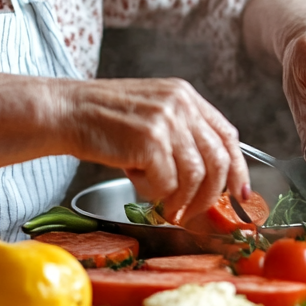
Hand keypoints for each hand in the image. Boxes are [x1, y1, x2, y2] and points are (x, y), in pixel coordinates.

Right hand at [57, 77, 249, 223]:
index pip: (227, 135)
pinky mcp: (150, 141)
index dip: (238, 168)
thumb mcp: (150, 112)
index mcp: (184, 94)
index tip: (241, 193)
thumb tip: (208, 177)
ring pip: (196, 177)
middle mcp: (180, 104)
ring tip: (160, 202)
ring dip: (180, 199)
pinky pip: (167, 184)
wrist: (65, 111)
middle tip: (190, 211)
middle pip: (218, 160)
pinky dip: (152, 192)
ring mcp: (166, 121)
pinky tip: (135, 180)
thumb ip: (179, 133)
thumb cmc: (101, 118)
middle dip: (209, 195)